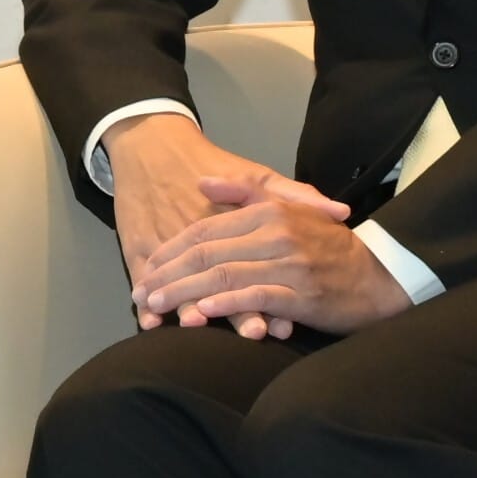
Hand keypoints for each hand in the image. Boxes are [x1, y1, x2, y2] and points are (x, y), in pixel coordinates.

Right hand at [98, 112, 279, 329]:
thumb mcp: (255, 174)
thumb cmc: (209, 162)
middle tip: (255, 331)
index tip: (284, 319)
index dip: (269, 291)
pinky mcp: (136, 245)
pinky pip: (141, 279)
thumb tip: (340, 211)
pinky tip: (152, 325)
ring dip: (188, 305)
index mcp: (232, 219)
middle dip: (236, 306)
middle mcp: (199, 231)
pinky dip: (146, 304)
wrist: (152, 145)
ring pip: (179, 279)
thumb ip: (296, 196)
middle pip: (218, 272)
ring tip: (198, 325)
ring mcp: (164, 239)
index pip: (253, 261)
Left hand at [131, 173, 412, 340]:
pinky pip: (255, 296)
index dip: (171, 250)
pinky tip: (201, 312)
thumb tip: (203, 183)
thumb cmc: (329, 246)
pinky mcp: (301, 293)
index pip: (206, 229)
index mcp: (269, 211)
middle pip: (207, 253)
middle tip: (141, 293)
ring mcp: (289, 263)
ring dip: (186, 293)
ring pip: (225, 276)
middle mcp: (276, 233)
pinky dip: (225, 304)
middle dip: (169, 274)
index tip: (147, 268)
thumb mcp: (289, 208)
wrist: (381, 276)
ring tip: (158, 307)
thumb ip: (245, 194)